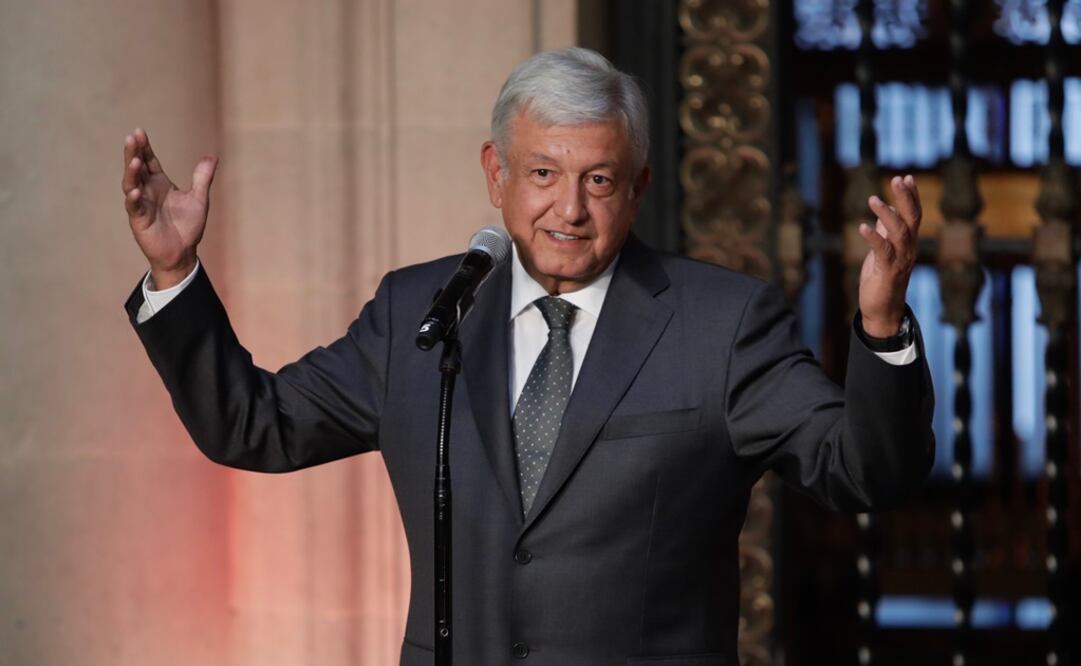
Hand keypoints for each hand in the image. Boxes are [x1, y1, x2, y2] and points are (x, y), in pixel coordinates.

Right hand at [122, 128, 217, 288]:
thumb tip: (212, 155)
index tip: (140, 132)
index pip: (149, 161)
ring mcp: (141, 205)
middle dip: (134, 153)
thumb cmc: (188, 226)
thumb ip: (203, 177)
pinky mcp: (139, 220)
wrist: (183, 253)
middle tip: (132, 137)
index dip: (144, 147)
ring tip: (134, 159)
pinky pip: (134, 208)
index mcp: (159, 184)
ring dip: (131, 172)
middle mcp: (147, 191)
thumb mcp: (199, 198)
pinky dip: (133, 199)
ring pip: (131, 184)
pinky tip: (135, 191)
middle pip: (137, 168)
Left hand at [857, 174, 921, 337]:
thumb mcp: (883, 251)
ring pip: (899, 233)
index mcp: (908, 242)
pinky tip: (862, 226)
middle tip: (898, 179)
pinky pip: (882, 251)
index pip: (913, 215)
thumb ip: (886, 233)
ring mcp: (900, 260)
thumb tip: (885, 213)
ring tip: (873, 199)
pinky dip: (873, 237)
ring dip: (886, 214)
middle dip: (906, 198)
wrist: (882, 310)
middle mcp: (908, 249)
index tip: (905, 177)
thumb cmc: (881, 279)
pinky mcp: (887, 271)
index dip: (911, 196)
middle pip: (912, 219)